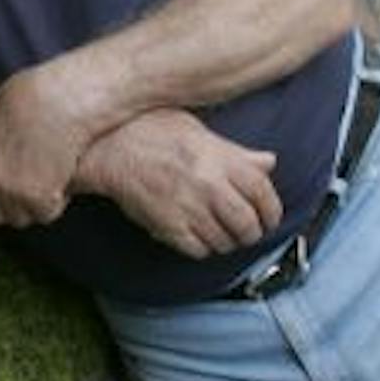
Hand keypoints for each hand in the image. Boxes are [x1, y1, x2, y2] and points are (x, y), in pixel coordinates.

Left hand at [0, 67, 91, 227]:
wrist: (57, 102)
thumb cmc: (34, 97)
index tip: (0, 199)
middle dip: (12, 208)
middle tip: (32, 192)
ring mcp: (10, 191)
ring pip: (21, 218)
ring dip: (34, 206)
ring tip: (50, 183)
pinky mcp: (36, 197)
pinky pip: (46, 213)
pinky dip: (57, 201)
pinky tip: (63, 180)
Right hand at [75, 109, 281, 258]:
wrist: (107, 147)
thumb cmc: (149, 130)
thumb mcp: (197, 130)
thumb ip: (235, 152)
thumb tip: (267, 163)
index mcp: (221, 158)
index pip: (263, 194)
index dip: (272, 211)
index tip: (269, 217)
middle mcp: (210, 185)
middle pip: (248, 225)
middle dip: (252, 233)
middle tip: (247, 231)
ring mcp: (189, 208)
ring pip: (225, 242)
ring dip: (228, 242)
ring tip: (222, 233)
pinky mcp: (168, 226)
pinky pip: (199, 250)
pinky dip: (204, 248)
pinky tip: (199, 236)